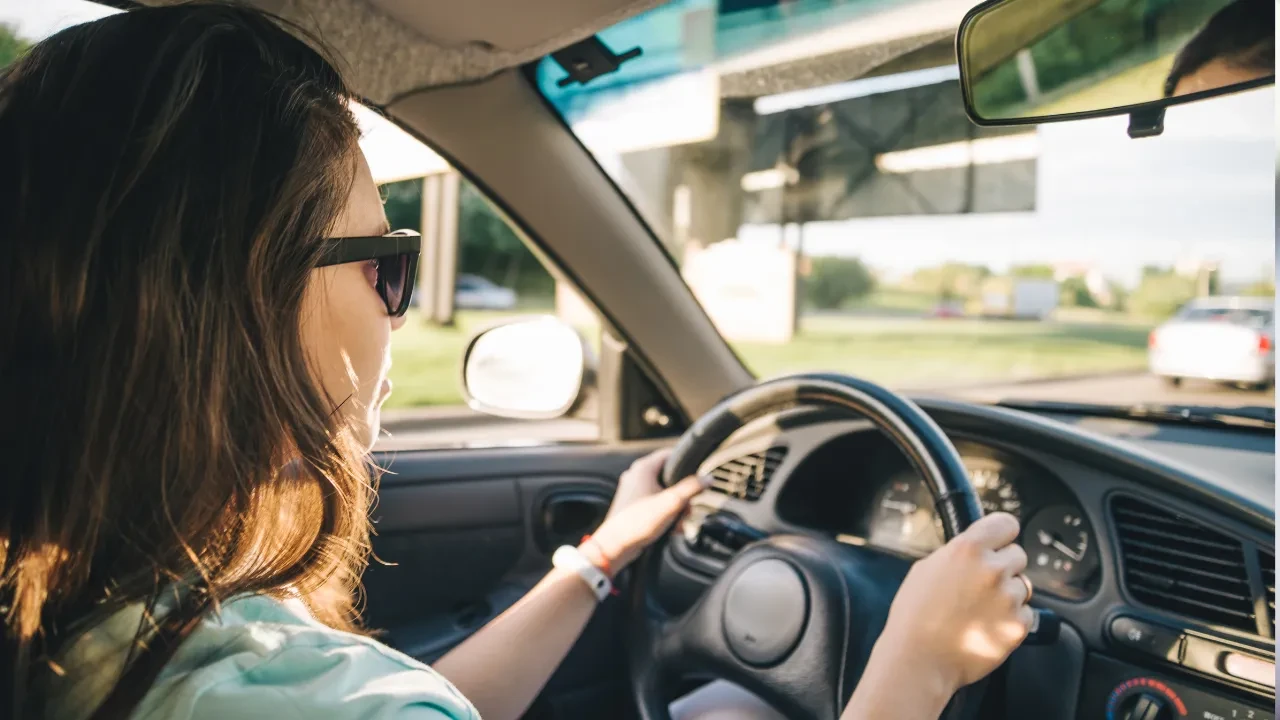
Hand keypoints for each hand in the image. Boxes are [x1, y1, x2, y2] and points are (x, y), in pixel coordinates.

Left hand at [580, 448, 708, 574]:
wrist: (615, 546)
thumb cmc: (638, 523)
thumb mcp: (671, 503)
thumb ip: (691, 488)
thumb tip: (708, 478)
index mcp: (643, 468)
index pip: (670, 455)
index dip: (686, 465)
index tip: (697, 477)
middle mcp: (636, 476)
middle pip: (669, 477)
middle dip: (682, 495)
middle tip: (687, 509)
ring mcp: (633, 491)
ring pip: (663, 493)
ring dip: (675, 508)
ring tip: (679, 522)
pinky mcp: (633, 506)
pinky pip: (655, 504)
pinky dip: (665, 514)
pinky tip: (671, 528)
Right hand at [862, 513, 1032, 702]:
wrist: (919, 659)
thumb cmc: (915, 616)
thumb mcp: (926, 568)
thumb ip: (957, 554)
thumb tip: (975, 549)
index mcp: (968, 549)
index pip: (1006, 524)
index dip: (1002, 534)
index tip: (1000, 542)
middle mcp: (993, 569)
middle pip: (1018, 555)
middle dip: (1003, 567)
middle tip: (981, 585)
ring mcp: (1009, 598)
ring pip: (1023, 585)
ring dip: (1008, 594)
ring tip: (979, 610)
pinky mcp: (1018, 625)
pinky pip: (1026, 613)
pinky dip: (1011, 619)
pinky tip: (986, 625)